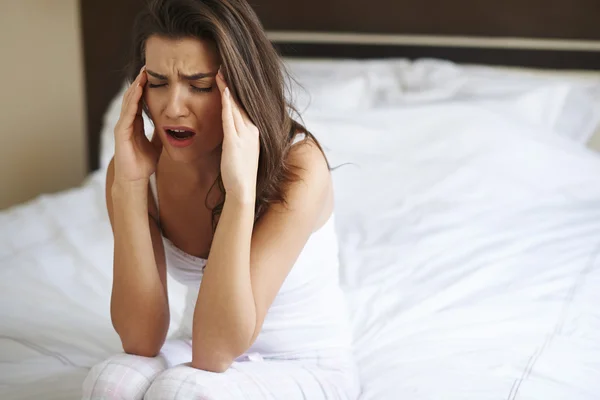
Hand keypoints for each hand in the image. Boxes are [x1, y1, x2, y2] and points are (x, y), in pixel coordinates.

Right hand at [113, 66, 161, 185]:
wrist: (134, 179)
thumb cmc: (143, 163)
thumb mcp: (156, 144)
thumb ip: (160, 133)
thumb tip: (171, 126)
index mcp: (135, 123)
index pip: (140, 100)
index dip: (145, 87)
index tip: (154, 74)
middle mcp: (127, 122)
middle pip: (132, 97)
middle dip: (139, 81)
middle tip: (147, 66)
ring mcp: (122, 126)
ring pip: (128, 102)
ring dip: (135, 88)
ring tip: (142, 74)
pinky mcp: (121, 133)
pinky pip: (127, 114)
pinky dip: (133, 102)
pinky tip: (138, 92)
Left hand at [215, 67, 259, 202]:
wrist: (243, 189)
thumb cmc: (239, 172)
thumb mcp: (239, 149)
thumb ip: (236, 135)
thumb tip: (229, 126)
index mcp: (252, 130)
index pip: (243, 105)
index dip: (236, 89)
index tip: (228, 74)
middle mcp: (251, 129)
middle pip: (241, 101)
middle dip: (233, 82)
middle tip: (225, 63)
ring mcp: (244, 135)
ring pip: (236, 106)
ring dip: (228, 87)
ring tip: (221, 70)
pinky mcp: (235, 141)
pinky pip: (231, 118)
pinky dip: (228, 103)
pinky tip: (224, 90)